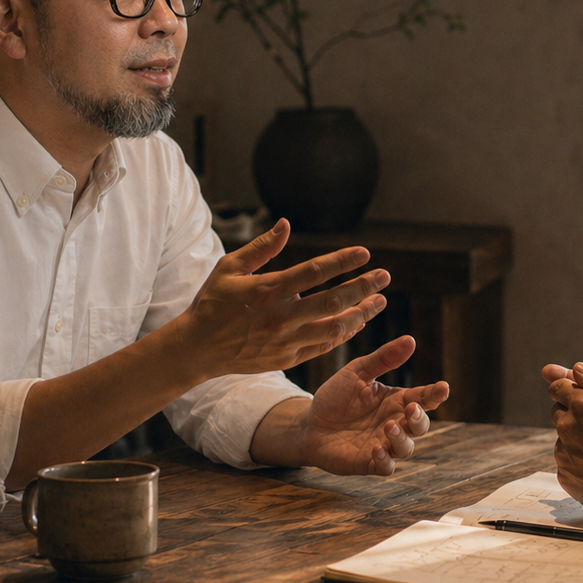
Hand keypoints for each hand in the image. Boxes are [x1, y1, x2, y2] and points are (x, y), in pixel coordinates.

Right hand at [180, 219, 388, 382]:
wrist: (197, 348)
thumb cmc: (213, 302)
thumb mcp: (229, 268)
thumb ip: (262, 248)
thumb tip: (286, 224)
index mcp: (266, 290)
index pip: (314, 272)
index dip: (342, 261)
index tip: (364, 253)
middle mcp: (279, 317)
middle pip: (332, 302)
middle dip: (363, 288)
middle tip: (385, 276)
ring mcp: (285, 341)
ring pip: (334, 329)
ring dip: (361, 314)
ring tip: (379, 302)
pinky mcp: (287, 358)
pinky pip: (323, 347)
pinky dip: (343, 334)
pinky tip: (357, 322)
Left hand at [299, 336, 449, 475]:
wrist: (309, 423)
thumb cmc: (336, 397)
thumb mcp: (357, 372)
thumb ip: (383, 359)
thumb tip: (410, 340)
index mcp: (396, 401)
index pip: (423, 398)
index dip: (435, 394)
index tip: (443, 387)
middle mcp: (395, 424)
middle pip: (420, 425)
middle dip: (420, 418)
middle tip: (411, 408)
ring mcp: (383, 445)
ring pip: (407, 448)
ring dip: (402, 438)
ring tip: (389, 427)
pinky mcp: (368, 463)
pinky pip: (386, 467)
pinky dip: (385, 461)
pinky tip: (377, 450)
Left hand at [545, 361, 582, 518]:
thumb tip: (578, 369)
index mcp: (582, 406)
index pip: (558, 387)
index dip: (568, 389)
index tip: (578, 395)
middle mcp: (566, 428)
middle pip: (559, 413)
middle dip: (574, 414)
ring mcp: (564, 453)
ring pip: (563, 439)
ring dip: (577, 439)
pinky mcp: (565, 476)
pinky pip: (567, 463)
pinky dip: (579, 462)